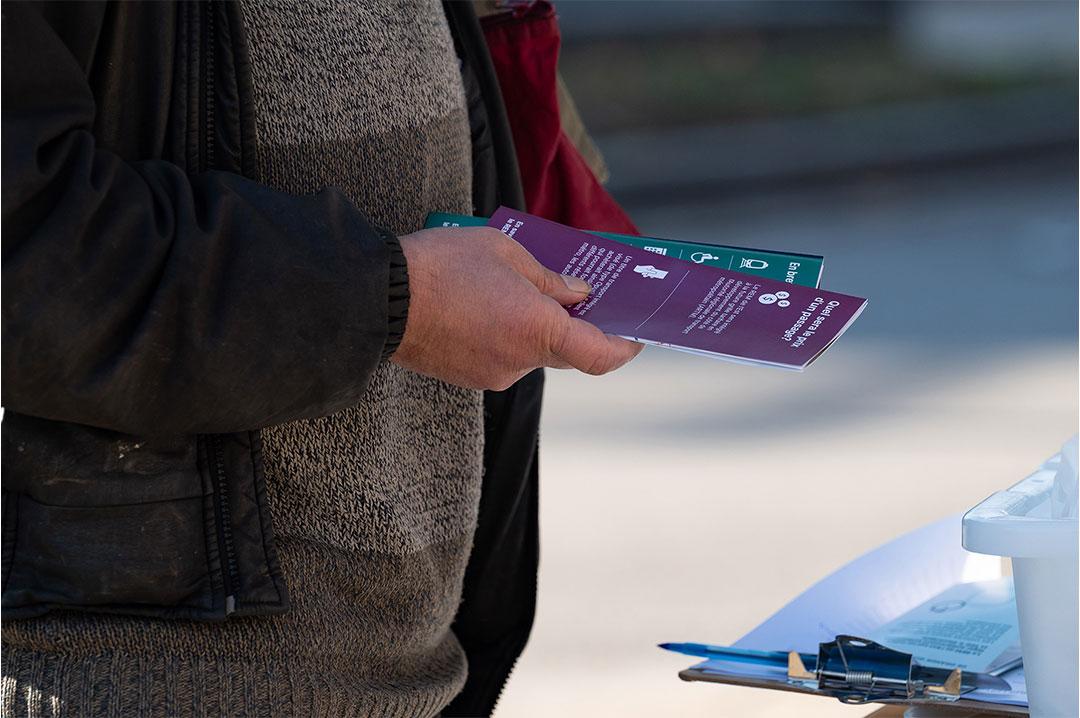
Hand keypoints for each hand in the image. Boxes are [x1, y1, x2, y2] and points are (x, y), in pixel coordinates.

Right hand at [391, 226, 642, 389]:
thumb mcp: (504, 251)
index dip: (625, 347)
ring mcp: (493, 374)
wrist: (377, 297)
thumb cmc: (441, 265)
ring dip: (534, 327)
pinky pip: (503, 357)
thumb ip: (549, 278)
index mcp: (537, 329)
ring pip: (532, 353)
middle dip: (577, 325)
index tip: (636, 333)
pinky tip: (487, 307)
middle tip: (579, 294)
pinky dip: (506, 335)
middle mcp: (520, 361)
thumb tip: (577, 294)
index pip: (600, 355)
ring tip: (515, 289)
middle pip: (568, 353)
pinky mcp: (468, 377)